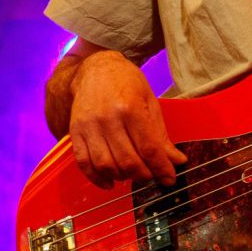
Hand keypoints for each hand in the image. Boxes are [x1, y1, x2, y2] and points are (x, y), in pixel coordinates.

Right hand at [68, 49, 186, 187]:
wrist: (95, 68)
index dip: (161, 168)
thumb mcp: (150, 101)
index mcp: (130, 108)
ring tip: (133, 174)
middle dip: (144, 175)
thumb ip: (161, 134)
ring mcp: (89, 126)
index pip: (149, 148)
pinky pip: (84, 164)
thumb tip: (176, 160)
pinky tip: (110, 182)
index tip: (169, 179)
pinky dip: (97, 178)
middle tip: (152, 175)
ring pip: (106, 166)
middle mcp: (108, 118)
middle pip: (128, 161)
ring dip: (123, 177)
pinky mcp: (75, 132)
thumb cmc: (126, 82)